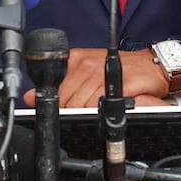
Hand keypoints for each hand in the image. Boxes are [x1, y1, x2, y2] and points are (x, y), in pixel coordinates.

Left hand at [20, 47, 170, 108]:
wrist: (150, 64)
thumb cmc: (120, 68)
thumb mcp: (85, 69)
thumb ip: (59, 82)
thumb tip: (30, 96)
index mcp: (76, 60)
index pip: (56, 90)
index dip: (54, 106)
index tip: (54, 114)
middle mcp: (88, 66)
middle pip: (68, 102)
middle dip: (70, 115)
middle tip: (77, 120)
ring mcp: (104, 74)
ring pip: (83, 106)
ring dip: (86, 116)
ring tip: (92, 117)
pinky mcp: (120, 84)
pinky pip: (103, 106)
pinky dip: (101, 114)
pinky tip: (103, 113)